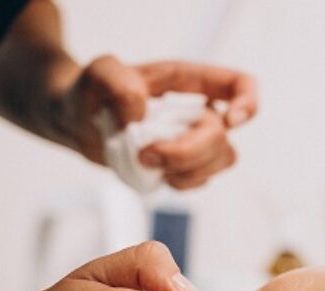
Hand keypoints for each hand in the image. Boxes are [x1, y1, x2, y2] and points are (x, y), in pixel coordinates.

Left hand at [54, 55, 257, 188]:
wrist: (77, 122)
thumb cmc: (93, 91)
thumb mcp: (97, 74)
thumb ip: (118, 84)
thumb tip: (142, 115)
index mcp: (189, 81)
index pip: (239, 85)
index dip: (247, 104)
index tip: (229, 121)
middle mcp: (199, 110)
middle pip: (222, 136)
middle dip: (187, 152)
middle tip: (147, 154)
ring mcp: (196, 140)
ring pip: (220, 161)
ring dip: (185, 170)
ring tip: (147, 162)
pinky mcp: (186, 165)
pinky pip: (201, 180)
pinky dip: (179, 182)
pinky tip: (154, 173)